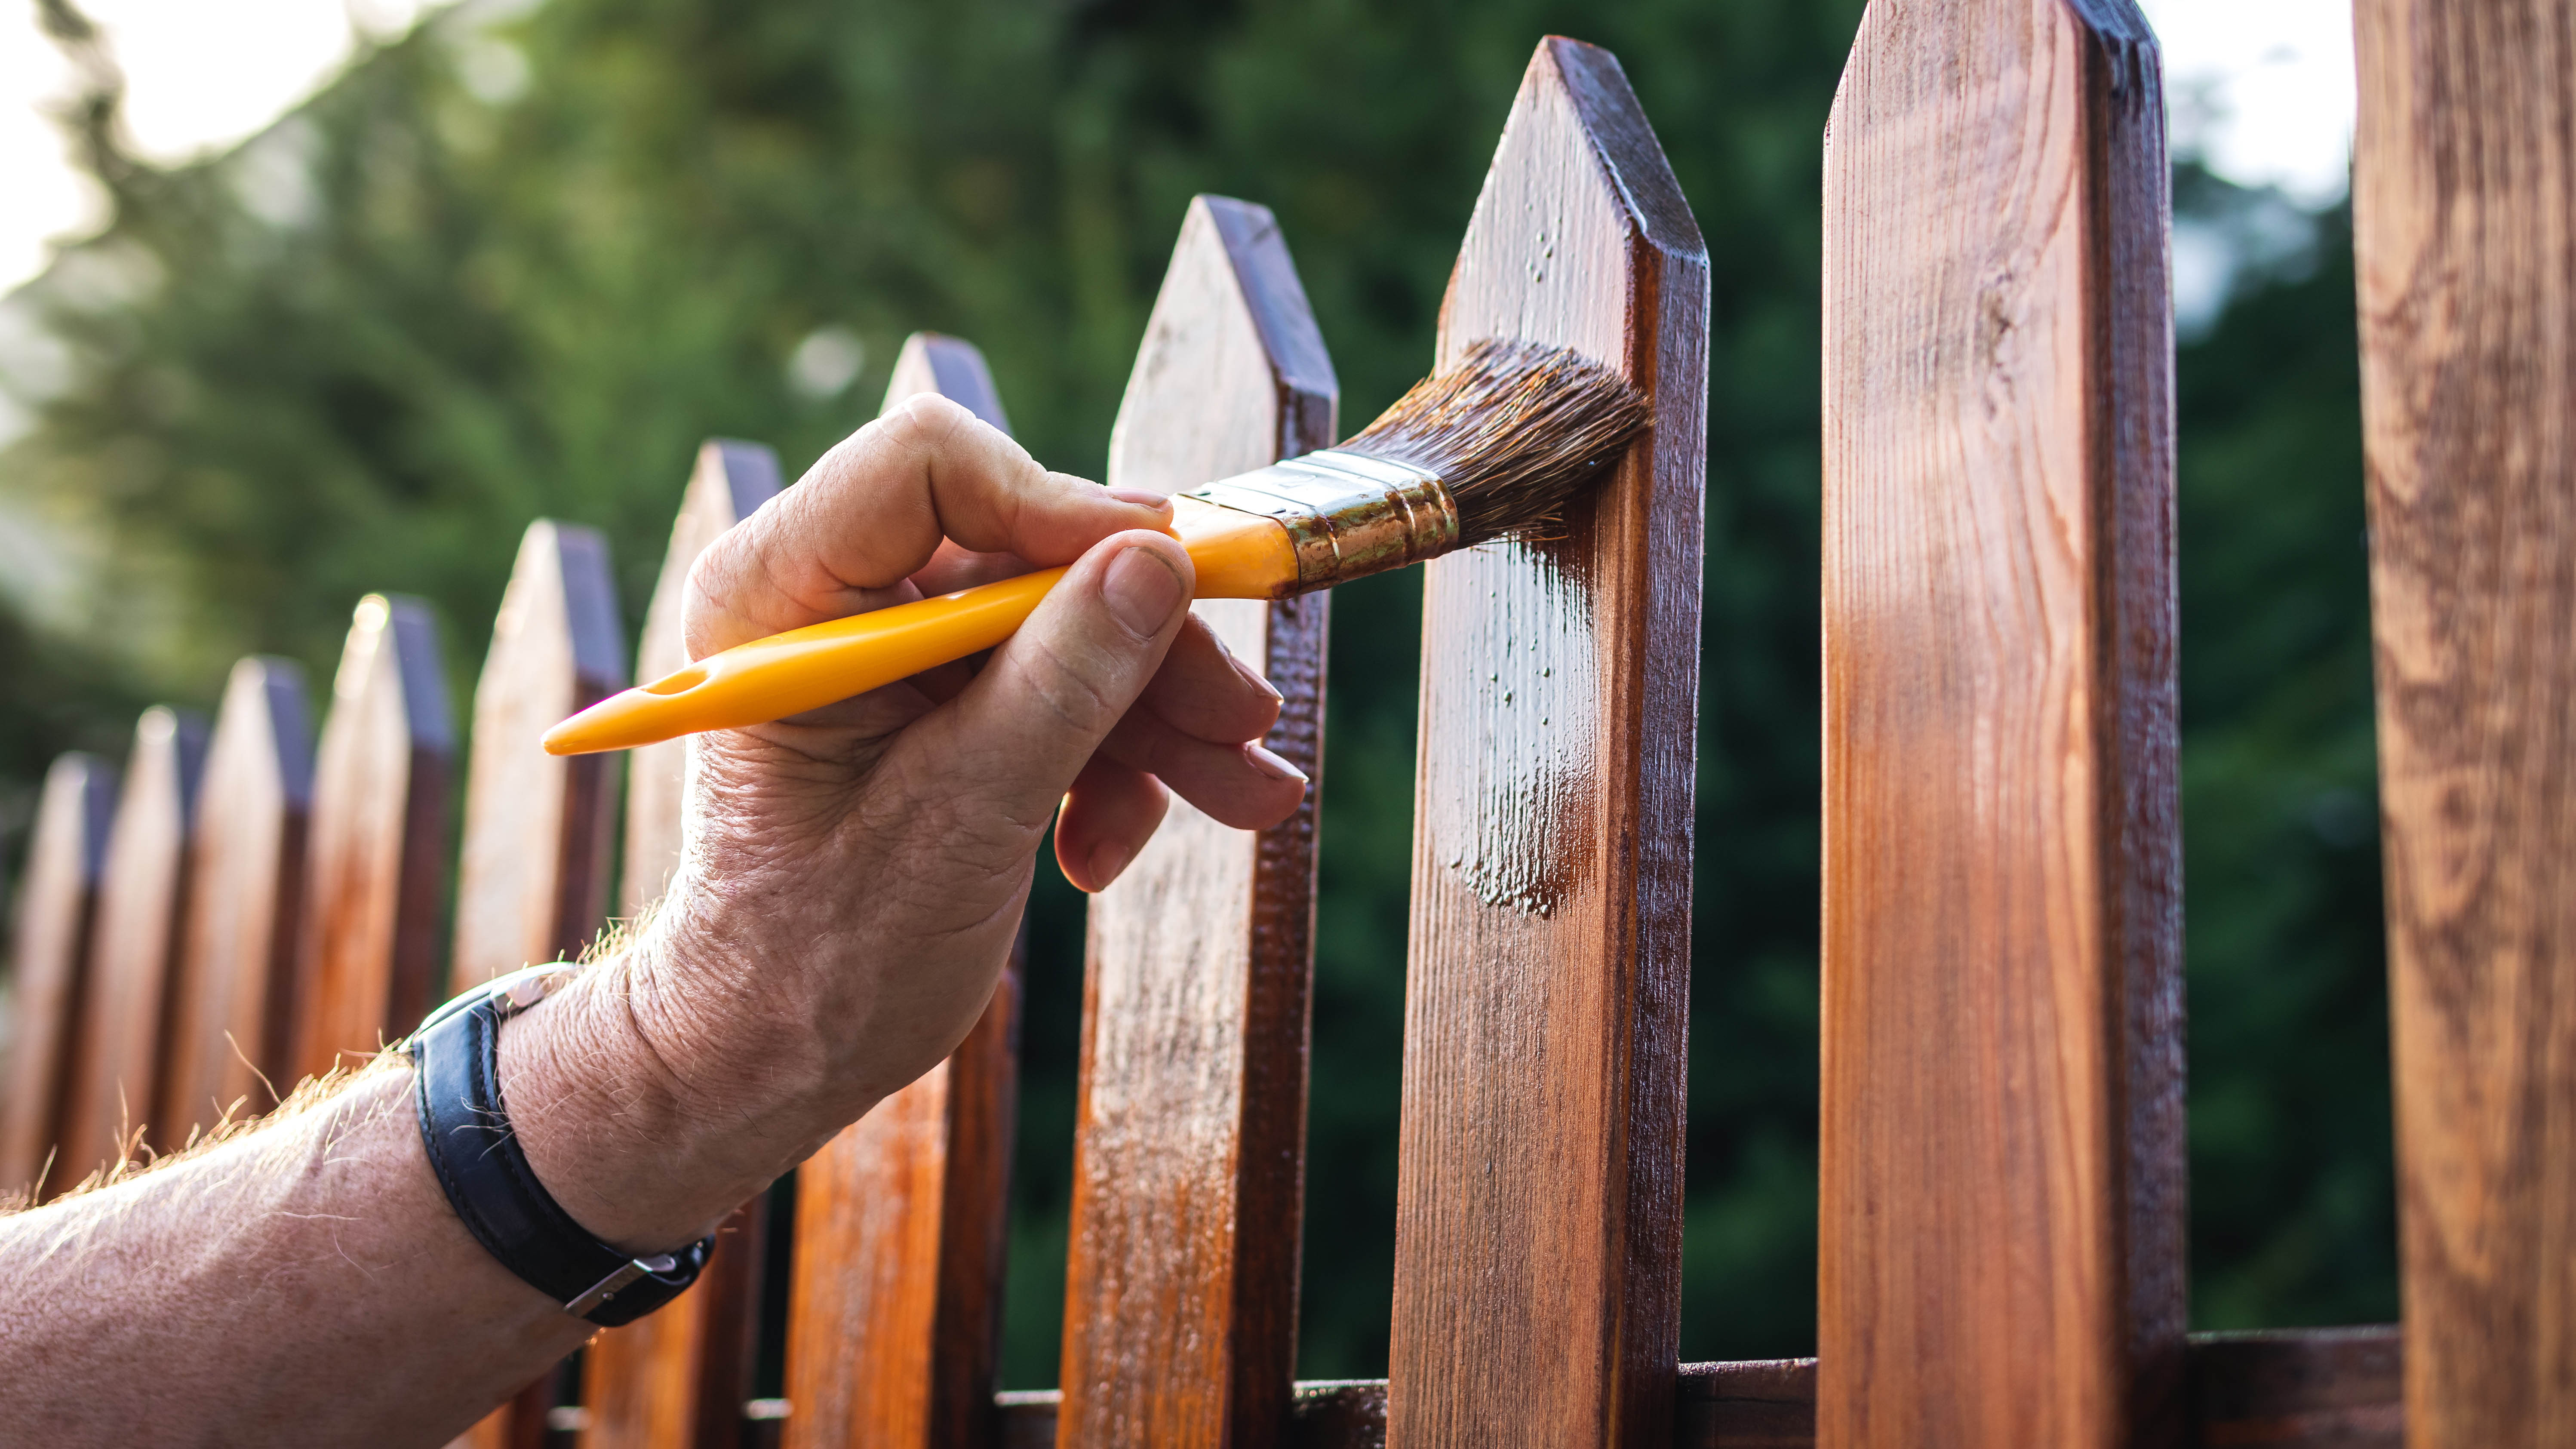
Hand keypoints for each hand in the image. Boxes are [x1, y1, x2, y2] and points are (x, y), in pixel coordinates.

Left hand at [500, 395, 1307, 1248]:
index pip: (930, 466)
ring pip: (1061, 625)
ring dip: (1156, 716)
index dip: (1060, 507)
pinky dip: (1108, 761)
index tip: (1167, 572)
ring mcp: (889, 650)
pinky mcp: (937, 701)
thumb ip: (1061, 684)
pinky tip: (1110, 847)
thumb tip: (1159, 562)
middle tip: (1244, 719)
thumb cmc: (820, 956)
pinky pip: (1055, 686)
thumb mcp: (960, 818)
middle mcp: (830, 597)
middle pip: (1024, 553)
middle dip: (1143, 643)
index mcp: (779, 593)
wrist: (774, 1055)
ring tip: (1245, 797)